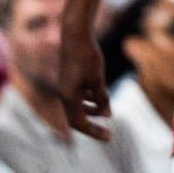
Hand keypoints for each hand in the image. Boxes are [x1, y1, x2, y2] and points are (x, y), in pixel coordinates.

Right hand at [59, 20, 112, 139]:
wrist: (75, 35)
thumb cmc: (87, 56)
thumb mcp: (98, 79)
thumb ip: (101, 98)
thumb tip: (106, 116)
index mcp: (69, 97)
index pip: (81, 123)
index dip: (94, 132)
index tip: (109, 137)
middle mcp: (64, 94)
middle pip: (75, 119)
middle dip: (91, 127)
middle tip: (107, 134)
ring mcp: (65, 87)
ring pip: (76, 108)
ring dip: (90, 112)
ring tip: (105, 112)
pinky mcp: (68, 79)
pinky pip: (76, 97)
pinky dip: (87, 101)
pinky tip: (99, 97)